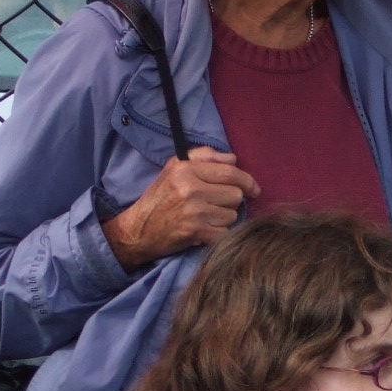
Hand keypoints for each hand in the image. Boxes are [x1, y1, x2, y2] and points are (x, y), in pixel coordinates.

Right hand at [101, 147, 257, 270]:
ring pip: (232, 215)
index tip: (253, 189)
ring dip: (224, 218)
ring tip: (207, 217)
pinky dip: (219, 234)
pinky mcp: (196, 232)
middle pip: (235, 194)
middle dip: (230, 201)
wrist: (138, 230)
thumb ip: (205, 156)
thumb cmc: (159, 198)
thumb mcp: (174, 168)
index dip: (247, 181)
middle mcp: (190, 188)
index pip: (230, 172)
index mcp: (186, 169)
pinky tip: (206, 231)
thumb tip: (234, 159)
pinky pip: (225, 232)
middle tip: (216, 205)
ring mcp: (194, 211)